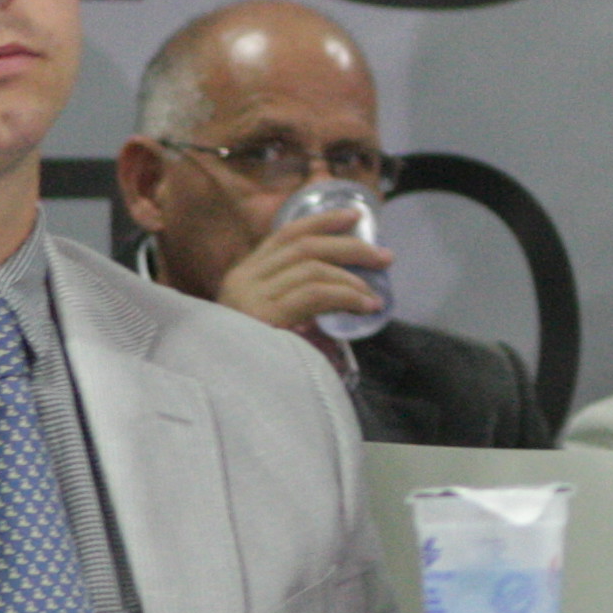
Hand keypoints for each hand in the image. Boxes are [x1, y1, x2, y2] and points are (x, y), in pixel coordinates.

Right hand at [215, 203, 388, 343]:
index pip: (285, 234)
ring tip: (374, 295)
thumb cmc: (254, 360)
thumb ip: (296, 295)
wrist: (228, 397)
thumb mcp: (272, 320)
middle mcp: (242, 281)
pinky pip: (315, 293)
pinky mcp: (263, 318)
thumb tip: (348, 282)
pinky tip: (365, 306)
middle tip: (384, 257)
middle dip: (350, 247)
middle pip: (305, 246)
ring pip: (313, 268)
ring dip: (352, 278)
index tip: (356, 215)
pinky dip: (347, 295)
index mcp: (243, 276)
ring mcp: (250, 298)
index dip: (323, 220)